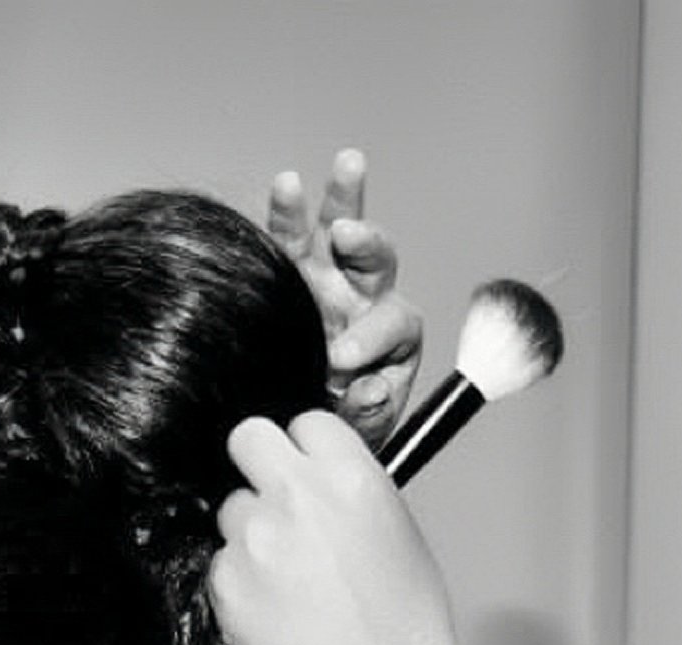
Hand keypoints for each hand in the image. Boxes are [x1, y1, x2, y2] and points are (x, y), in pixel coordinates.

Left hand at [213, 412, 463, 644]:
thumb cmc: (405, 627)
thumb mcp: (402, 534)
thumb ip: (356, 490)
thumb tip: (326, 475)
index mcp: (350, 477)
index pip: (306, 421)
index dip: (307, 448)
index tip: (308, 468)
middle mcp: (296, 498)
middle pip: (248, 437)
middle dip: (261, 463)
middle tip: (279, 498)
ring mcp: (254, 540)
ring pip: (232, 507)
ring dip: (252, 531)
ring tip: (291, 575)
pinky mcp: (227, 584)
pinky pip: (222, 563)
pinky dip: (242, 581)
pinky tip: (278, 607)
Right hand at [270, 150, 421, 446]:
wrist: (287, 424)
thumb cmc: (331, 429)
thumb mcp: (355, 436)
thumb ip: (367, 415)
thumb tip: (372, 387)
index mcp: (390, 341)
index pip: (394, 326)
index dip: (373, 336)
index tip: (342, 358)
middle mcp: (363, 301)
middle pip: (379, 262)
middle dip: (368, 246)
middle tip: (350, 236)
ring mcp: (325, 279)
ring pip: (341, 231)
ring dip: (343, 200)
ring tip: (347, 170)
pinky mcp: (287, 270)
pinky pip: (290, 235)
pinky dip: (289, 210)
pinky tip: (288, 183)